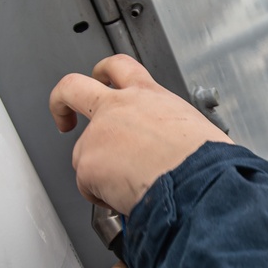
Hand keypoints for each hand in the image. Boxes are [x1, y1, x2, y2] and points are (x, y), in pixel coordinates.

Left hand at [49, 54, 232, 215]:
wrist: (198, 184)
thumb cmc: (206, 161)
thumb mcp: (193, 127)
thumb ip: (171, 129)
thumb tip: (176, 147)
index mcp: (148, 95)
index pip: (119, 68)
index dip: (103, 73)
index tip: (99, 81)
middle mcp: (118, 107)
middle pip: (72, 87)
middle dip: (60, 102)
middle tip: (64, 118)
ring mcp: (98, 134)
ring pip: (83, 152)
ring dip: (98, 170)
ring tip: (126, 187)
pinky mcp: (88, 163)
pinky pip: (87, 184)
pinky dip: (101, 195)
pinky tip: (124, 199)